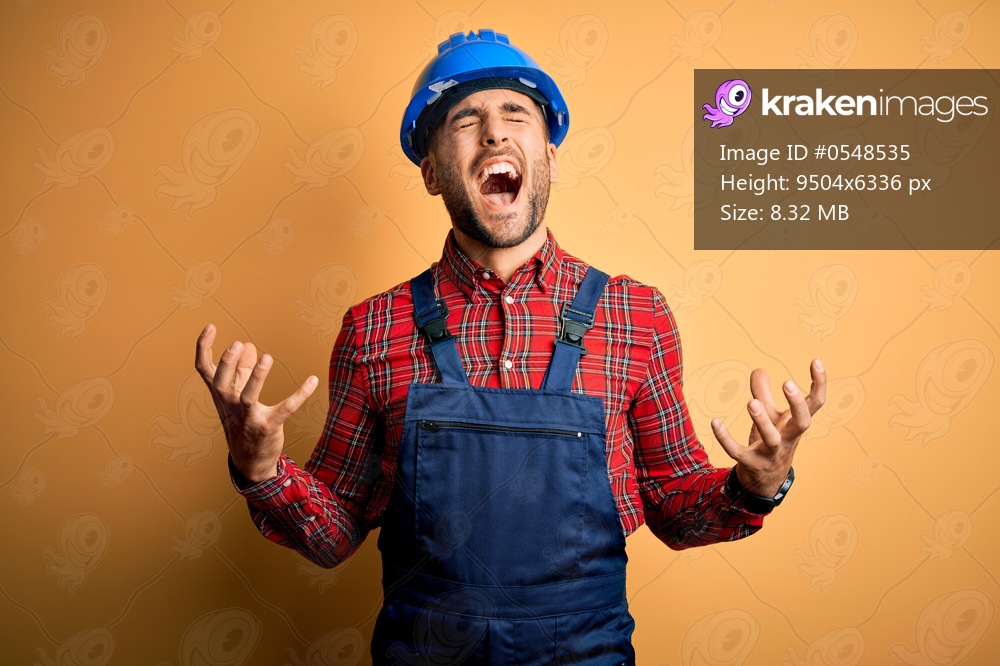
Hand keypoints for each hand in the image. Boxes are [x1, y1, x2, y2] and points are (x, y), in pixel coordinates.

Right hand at [195, 324, 317, 481]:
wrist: (250, 460)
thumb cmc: (243, 422)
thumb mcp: (238, 397)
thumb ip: (243, 371)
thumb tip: (250, 346)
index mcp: (220, 395)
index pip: (204, 369)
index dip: (204, 348)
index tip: (211, 326)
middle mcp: (229, 406)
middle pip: (221, 383)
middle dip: (227, 364)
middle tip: (237, 344)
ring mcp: (248, 418)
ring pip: (248, 397)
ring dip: (256, 378)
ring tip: (267, 357)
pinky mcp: (268, 427)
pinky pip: (285, 409)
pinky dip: (300, 395)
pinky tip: (313, 380)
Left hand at [711, 359, 826, 496]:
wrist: (765, 481)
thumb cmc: (771, 441)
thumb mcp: (770, 417)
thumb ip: (763, 393)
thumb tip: (759, 369)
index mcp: (795, 424)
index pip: (815, 404)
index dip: (819, 383)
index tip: (816, 361)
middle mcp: (788, 439)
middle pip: (802, 422)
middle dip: (797, 404)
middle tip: (788, 383)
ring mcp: (771, 453)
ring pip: (771, 439)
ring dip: (762, 420)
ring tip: (752, 403)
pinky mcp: (750, 463)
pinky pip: (738, 451)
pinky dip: (725, 438)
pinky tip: (715, 422)